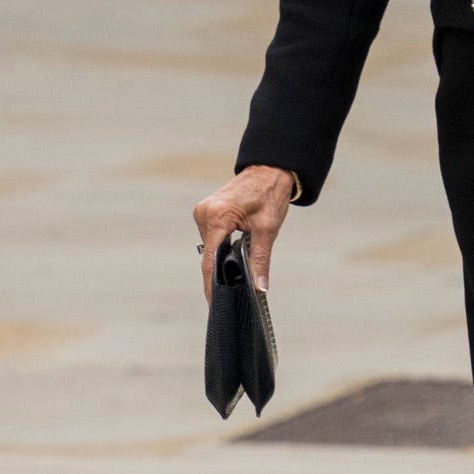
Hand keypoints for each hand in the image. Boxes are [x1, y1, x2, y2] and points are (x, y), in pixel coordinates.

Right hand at [194, 165, 295, 300]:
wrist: (269, 169)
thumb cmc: (269, 193)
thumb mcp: (268, 229)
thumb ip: (261, 260)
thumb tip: (259, 287)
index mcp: (217, 217)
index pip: (209, 260)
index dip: (211, 285)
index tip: (214, 303)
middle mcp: (204, 213)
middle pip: (209, 254)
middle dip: (222, 271)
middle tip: (236, 287)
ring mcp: (203, 211)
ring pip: (210, 247)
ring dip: (222, 256)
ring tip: (239, 260)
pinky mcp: (206, 211)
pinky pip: (211, 237)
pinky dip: (221, 246)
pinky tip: (234, 247)